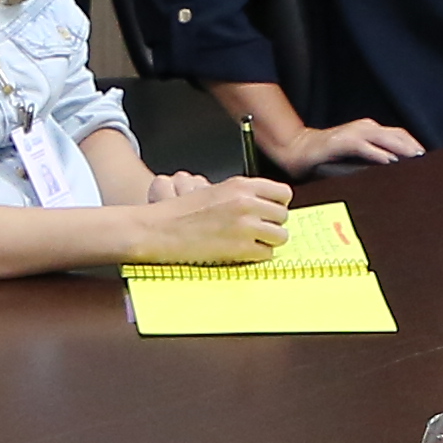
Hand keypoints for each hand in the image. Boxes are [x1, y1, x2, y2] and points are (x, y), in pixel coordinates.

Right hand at [117, 171, 291, 263]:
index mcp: (241, 185)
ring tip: (249, 243)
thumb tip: (269, 207)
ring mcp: (245, 225)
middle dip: (272, 225)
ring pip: (280, 236)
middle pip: (283, 216)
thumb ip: (243, 195)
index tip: (268, 213)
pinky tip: (240, 252)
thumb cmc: (182, 213)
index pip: (283, 193)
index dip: (277, 205)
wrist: (159, 229)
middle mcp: (246, 202)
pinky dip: (256, 256)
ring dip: (267, 242)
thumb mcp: (216, 192)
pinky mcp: (240, 248)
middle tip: (255, 231)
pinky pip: (266, 254)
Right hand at [259, 115, 422, 174]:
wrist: (300, 150)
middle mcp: (365, 128)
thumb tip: (397, 168)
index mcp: (370, 130)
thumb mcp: (356, 154)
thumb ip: (374, 156)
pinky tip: (390, 162)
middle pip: (397, 135)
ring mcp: (353, 133)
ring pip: (384, 138)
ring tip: (415, 160)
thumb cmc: (329, 155)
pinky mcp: (342, 142)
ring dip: (401, 149)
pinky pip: (364, 147)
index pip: (399, 135)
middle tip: (427, 161)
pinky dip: (379, 153)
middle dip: (413, 147)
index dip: (414, 145)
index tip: (428, 159)